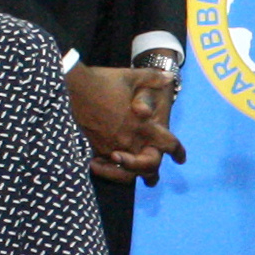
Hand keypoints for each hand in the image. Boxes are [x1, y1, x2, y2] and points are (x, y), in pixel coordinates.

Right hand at [67, 65, 184, 184]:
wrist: (73, 87)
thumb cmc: (104, 81)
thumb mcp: (132, 77)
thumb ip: (152, 79)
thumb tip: (168, 76)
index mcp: (142, 125)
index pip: (167, 143)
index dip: (178, 152)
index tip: (181, 159)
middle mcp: (129, 139)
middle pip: (148, 165)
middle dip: (153, 172)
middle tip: (153, 178)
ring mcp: (110, 146)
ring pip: (127, 171)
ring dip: (131, 173)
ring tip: (131, 176)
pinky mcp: (93, 148)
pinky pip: (106, 167)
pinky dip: (110, 170)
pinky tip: (109, 166)